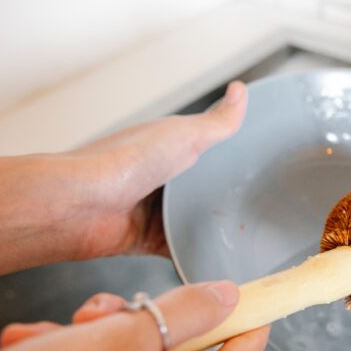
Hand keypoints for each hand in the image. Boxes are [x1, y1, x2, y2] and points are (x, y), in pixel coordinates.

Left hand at [0, 81, 247, 283]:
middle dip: (230, 198)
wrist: (80, 205)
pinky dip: (197, 255)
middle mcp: (164, 177)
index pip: (213, 148)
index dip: (237, 156)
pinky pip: (181, 250)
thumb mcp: (182, 134)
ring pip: (197, 221)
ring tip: (254, 237)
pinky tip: (222, 259)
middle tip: (270, 207)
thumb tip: (242, 91)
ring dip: (216, 228)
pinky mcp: (150, 240)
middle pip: (207, 189)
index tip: (268, 166)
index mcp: (171, 146)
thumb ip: (217, 122)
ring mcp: (156, 210)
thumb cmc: (124, 161)